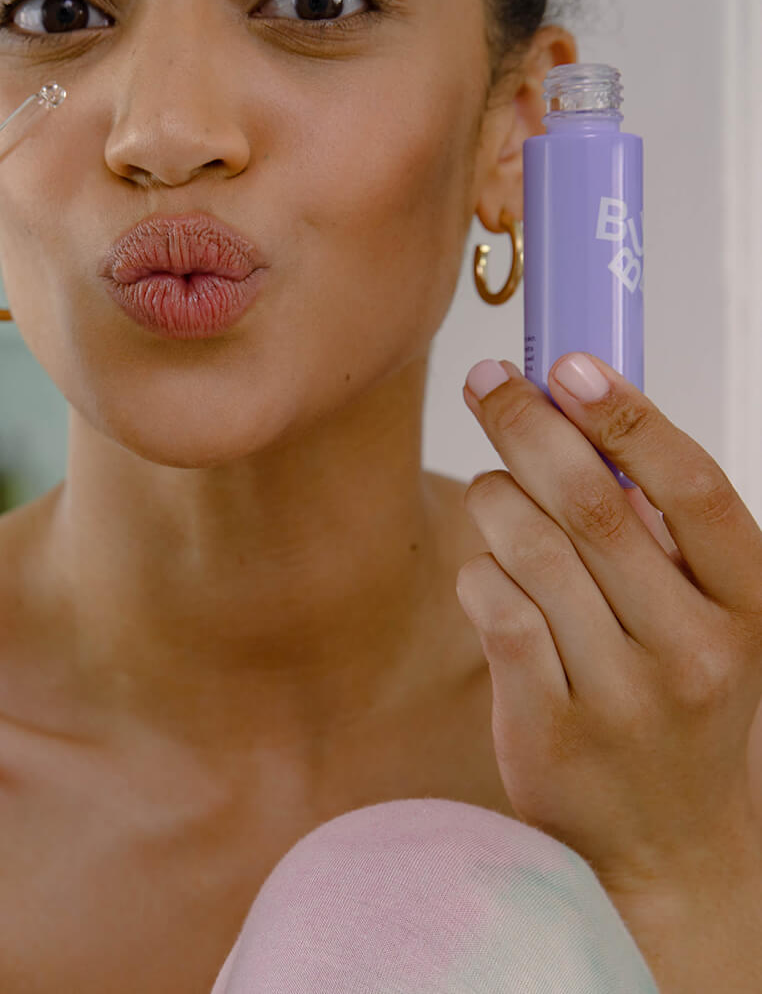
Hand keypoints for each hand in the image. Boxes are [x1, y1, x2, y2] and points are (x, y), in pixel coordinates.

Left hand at [456, 352, 761, 899]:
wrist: (668, 848)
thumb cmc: (677, 697)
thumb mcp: (705, 617)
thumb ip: (659, 531)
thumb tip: (578, 413)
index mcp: (749, 605)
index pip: (696, 489)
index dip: (630, 417)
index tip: (571, 363)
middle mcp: (697, 650)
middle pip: (594, 506)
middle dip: (525, 424)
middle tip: (486, 380)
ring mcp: (626, 697)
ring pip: (529, 550)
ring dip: (494, 499)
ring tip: (494, 495)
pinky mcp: (552, 728)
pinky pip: (493, 609)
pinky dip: (477, 573)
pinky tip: (487, 575)